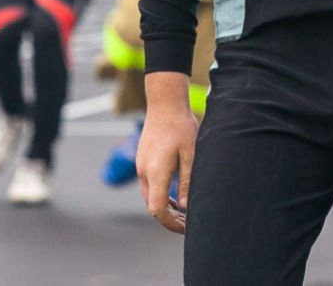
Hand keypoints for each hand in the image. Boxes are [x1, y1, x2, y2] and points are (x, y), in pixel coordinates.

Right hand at [139, 72, 198, 233]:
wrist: (164, 104)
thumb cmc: (180, 127)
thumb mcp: (190, 155)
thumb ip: (187, 182)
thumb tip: (186, 207)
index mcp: (155, 172)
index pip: (157, 210)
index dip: (170, 223)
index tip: (185, 228)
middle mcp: (144, 172)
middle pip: (152, 206)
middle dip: (169, 219)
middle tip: (188, 223)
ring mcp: (141, 166)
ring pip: (150, 196)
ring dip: (165, 207)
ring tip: (184, 213)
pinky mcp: (143, 160)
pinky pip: (149, 185)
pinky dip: (161, 195)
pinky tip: (176, 197)